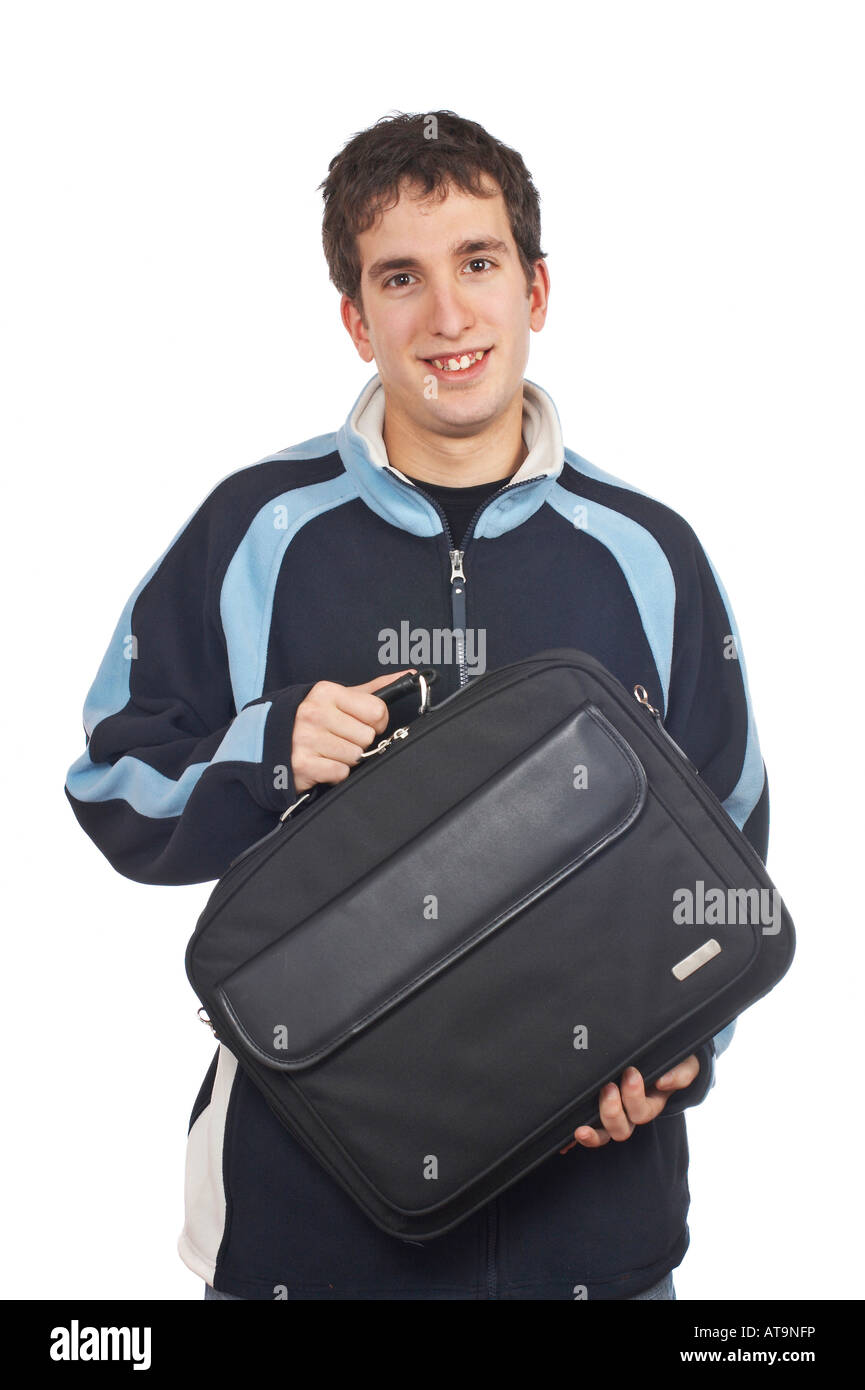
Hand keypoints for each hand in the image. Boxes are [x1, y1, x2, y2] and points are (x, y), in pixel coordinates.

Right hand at [291, 669, 417, 792]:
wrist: (268, 742)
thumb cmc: (312, 720)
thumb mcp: (337, 698)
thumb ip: (373, 690)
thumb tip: (410, 675)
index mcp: (326, 692)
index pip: (378, 710)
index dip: (375, 722)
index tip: (361, 723)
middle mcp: (314, 713)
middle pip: (368, 736)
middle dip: (358, 741)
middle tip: (338, 738)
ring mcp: (307, 739)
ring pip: (356, 756)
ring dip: (346, 758)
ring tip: (328, 750)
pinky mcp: (303, 764)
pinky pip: (341, 772)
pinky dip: (334, 773)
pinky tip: (321, 763)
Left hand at [559, 1055, 700, 1151]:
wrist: (657, 1054)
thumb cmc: (671, 1060)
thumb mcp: (684, 1064)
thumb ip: (680, 1073)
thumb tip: (664, 1082)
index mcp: (651, 1103)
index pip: (642, 1113)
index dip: (634, 1097)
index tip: (631, 1072)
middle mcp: (631, 1114)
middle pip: (622, 1129)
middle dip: (613, 1110)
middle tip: (609, 1086)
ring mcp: (614, 1114)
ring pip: (604, 1135)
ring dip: (595, 1130)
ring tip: (583, 1119)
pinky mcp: (597, 1111)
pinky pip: (589, 1130)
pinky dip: (578, 1139)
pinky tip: (567, 1140)